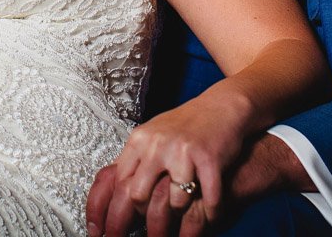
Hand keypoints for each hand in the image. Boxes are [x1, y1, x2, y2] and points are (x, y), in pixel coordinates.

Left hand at [84, 95, 248, 236]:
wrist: (222, 107)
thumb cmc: (187, 126)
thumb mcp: (153, 137)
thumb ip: (136, 162)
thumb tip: (113, 193)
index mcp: (140, 140)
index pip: (117, 182)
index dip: (112, 213)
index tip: (109, 233)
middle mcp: (157, 144)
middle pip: (138, 195)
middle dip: (142, 219)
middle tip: (149, 233)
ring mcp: (183, 151)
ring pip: (173, 202)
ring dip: (181, 211)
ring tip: (185, 211)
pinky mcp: (209, 158)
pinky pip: (207, 198)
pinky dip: (211, 211)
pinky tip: (211, 214)